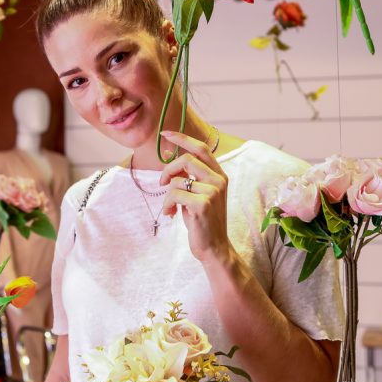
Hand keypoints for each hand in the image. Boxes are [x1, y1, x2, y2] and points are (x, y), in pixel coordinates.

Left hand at [159, 130, 232, 262]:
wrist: (214, 247)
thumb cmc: (203, 221)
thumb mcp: (198, 194)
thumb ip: (189, 177)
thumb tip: (168, 156)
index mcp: (219, 175)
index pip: (201, 148)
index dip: (182, 138)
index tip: (165, 134)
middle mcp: (219, 180)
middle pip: (185, 159)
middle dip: (168, 170)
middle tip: (161, 183)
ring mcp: (212, 191)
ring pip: (177, 180)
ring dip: (167, 194)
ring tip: (170, 207)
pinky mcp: (202, 204)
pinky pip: (173, 194)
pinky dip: (166, 205)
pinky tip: (171, 214)